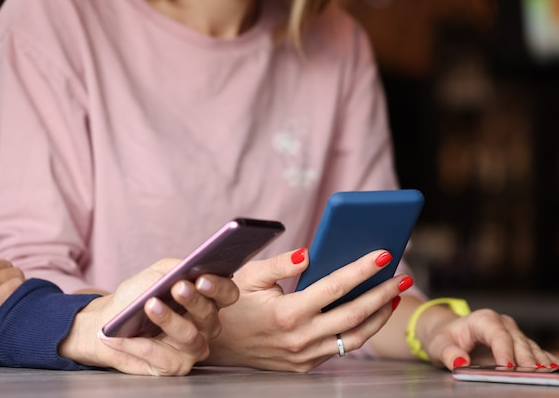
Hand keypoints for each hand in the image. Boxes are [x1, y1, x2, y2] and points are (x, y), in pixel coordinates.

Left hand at [58, 258, 239, 375]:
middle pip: (210, 315)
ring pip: (189, 336)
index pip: (226, 294)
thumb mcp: (156, 274)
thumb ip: (175, 269)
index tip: (201, 279)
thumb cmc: (137, 296)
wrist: (108, 322)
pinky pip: (164, 358)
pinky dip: (142, 345)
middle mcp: (206, 325)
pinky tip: (126, 336)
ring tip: (150, 305)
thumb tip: (189, 270)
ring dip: (169, 320)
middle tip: (178, 288)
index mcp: (207, 300)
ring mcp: (193, 347)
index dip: (218, 287)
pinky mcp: (176, 366)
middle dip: (194, 301)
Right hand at [203, 248, 412, 371]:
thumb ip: (281, 263)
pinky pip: (339, 349)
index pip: (335, 287)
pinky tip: (368, 314)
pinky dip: (359, 331)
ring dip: (378, 316)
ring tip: (392, 296)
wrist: (216, 343)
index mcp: (286, 313)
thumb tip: (311, 252)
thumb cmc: (232, 303)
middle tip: (402, 277)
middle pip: (354, 315)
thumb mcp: (250, 276)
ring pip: (353, 337)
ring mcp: (303, 356)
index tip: (384, 255)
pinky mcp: (304, 366)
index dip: (362, 269)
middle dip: (382, 294)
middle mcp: (299, 338)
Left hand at [419, 307, 558, 369]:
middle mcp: (502, 323)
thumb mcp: (439, 345)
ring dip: (538, 362)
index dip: (504, 350)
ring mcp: (513, 333)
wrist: (448, 333)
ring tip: (545, 375)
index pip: (497, 335)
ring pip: (530, 347)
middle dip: (525, 359)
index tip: (508, 366)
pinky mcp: (519, 344)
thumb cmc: (445, 337)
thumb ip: (448, 352)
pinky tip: (551, 371)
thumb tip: (460, 361)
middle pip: (518, 342)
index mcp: (482, 319)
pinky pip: (535, 352)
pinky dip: (543, 361)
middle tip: (531, 375)